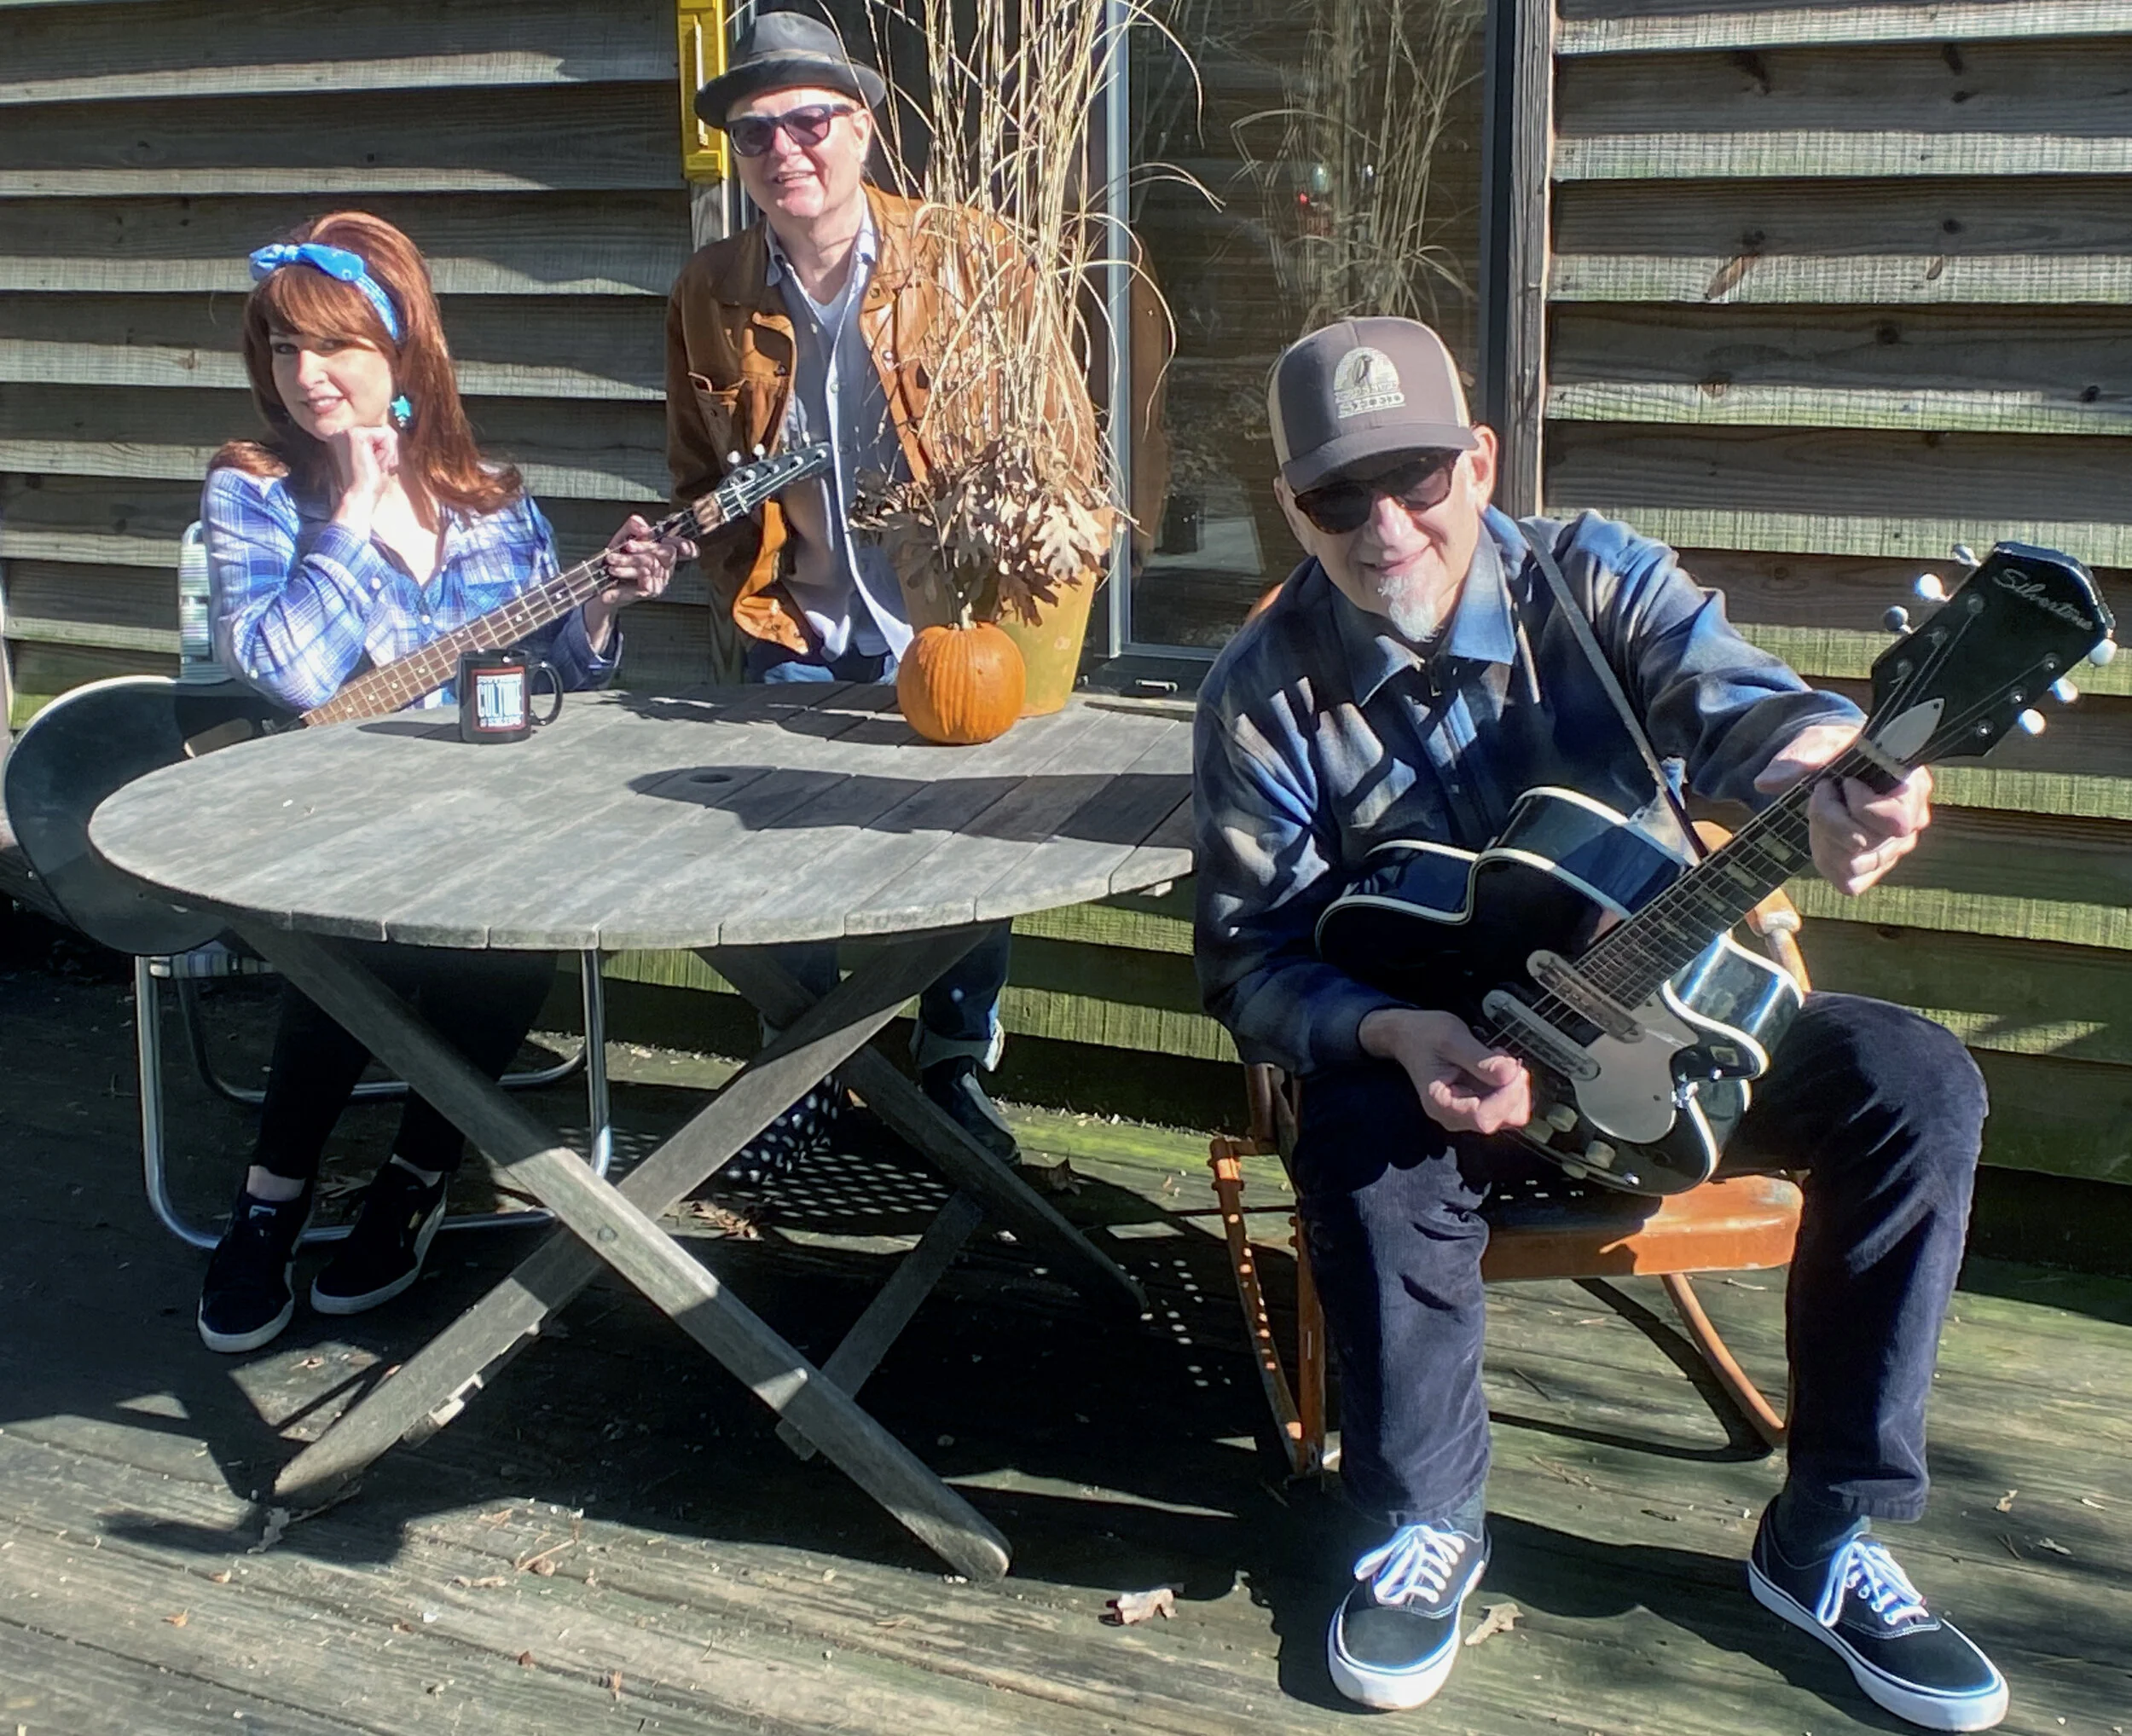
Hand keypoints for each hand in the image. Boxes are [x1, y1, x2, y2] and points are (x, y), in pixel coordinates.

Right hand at [330, 427, 398, 528]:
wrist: (362, 494)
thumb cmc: (370, 482)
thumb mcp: (380, 457)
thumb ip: (383, 441)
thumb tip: (390, 429)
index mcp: (350, 437)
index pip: (382, 432)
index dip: (387, 451)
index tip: (376, 466)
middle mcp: (346, 430)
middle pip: (386, 430)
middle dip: (389, 451)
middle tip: (376, 466)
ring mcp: (349, 430)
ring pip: (387, 432)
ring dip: (388, 452)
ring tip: (374, 464)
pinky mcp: (355, 434)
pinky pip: (385, 435)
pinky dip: (386, 451)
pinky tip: (373, 461)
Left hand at [581, 515, 687, 653]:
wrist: (602, 584)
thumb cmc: (616, 560)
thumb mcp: (623, 537)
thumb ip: (634, 525)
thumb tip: (645, 529)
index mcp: (663, 553)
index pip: (683, 548)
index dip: (684, 544)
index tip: (667, 539)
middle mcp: (666, 567)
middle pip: (667, 552)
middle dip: (645, 546)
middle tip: (627, 546)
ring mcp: (660, 580)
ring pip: (650, 564)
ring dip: (627, 560)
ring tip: (611, 560)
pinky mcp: (651, 591)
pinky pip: (643, 577)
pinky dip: (625, 572)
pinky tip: (613, 572)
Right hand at [1359, 1007, 1531, 1135]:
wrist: (1409, 1035)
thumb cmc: (1424, 1035)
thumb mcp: (1451, 1038)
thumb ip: (1480, 1059)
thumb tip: (1510, 1074)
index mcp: (1441, 1104)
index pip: (1483, 1117)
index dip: (1506, 1096)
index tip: (1514, 1069)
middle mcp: (1453, 1116)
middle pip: (1501, 1120)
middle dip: (1513, 1089)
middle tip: (1505, 1059)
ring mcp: (1466, 1114)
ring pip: (1508, 1115)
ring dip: (1512, 1087)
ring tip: (1497, 1060)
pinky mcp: (1476, 1106)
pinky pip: (1505, 1106)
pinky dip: (1509, 1086)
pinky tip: (1496, 1067)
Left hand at [1754, 721, 1931, 895]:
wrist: (1834, 766)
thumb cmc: (1836, 752)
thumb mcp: (1820, 743)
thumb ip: (1800, 758)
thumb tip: (1764, 783)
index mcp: (1913, 788)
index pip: (1895, 820)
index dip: (1861, 806)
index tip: (1842, 782)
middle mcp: (1912, 824)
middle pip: (1865, 844)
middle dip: (1830, 819)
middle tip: (1823, 793)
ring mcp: (1895, 850)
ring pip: (1854, 866)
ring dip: (1825, 839)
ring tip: (1824, 813)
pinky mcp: (1876, 869)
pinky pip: (1850, 882)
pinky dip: (1828, 861)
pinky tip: (1825, 836)